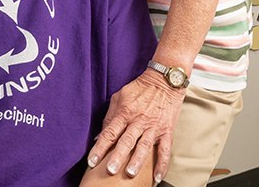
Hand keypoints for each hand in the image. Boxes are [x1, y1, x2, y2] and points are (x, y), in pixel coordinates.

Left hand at [87, 69, 185, 183]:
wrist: (164, 81)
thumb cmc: (139, 89)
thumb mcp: (120, 96)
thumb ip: (110, 116)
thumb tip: (100, 136)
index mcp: (125, 112)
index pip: (110, 132)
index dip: (99, 147)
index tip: (91, 161)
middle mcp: (139, 120)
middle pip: (126, 140)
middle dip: (117, 156)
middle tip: (109, 170)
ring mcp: (153, 126)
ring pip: (144, 145)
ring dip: (137, 160)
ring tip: (130, 173)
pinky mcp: (167, 130)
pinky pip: (165, 149)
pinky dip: (162, 164)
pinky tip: (158, 178)